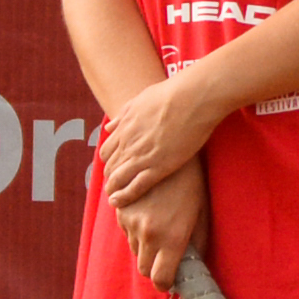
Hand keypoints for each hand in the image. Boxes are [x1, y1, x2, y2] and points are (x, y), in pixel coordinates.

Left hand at [93, 65, 228, 203]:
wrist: (191, 98)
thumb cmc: (171, 95)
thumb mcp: (140, 100)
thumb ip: (124, 115)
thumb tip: (111, 126)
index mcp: (124, 128)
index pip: (106, 152)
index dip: (109, 163)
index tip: (114, 169)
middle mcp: (128, 143)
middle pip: (110, 167)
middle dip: (111, 178)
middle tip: (115, 186)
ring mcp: (141, 156)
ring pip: (117, 179)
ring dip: (113, 190)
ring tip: (114, 199)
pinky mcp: (158, 167)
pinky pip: (135, 187)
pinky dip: (124, 197)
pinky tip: (120, 203)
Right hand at [113, 156, 210, 292]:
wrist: (167, 150)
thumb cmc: (192, 183)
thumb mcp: (201, 213)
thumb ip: (198, 243)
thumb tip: (196, 265)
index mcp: (172, 238)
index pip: (160, 278)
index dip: (165, 284)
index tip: (170, 282)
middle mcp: (147, 233)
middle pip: (144, 268)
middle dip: (154, 267)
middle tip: (167, 258)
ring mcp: (130, 221)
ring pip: (133, 249)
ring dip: (145, 247)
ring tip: (161, 227)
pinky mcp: (120, 209)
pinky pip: (125, 231)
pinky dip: (135, 230)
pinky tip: (150, 213)